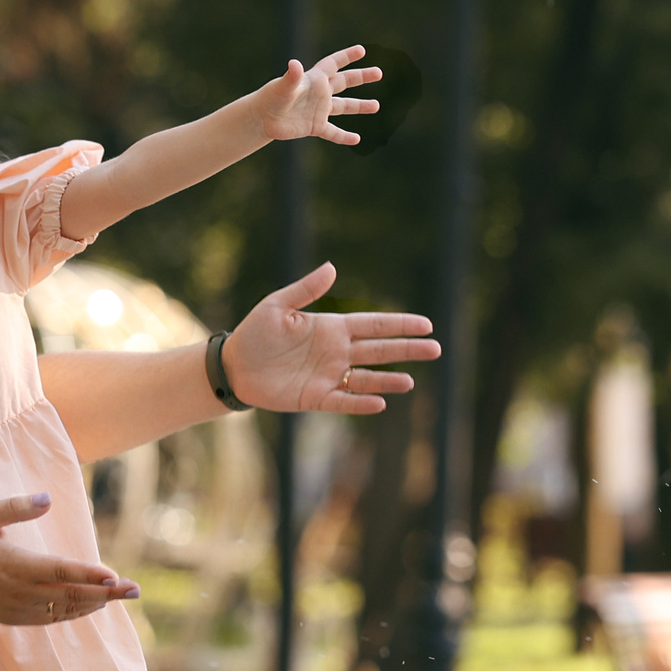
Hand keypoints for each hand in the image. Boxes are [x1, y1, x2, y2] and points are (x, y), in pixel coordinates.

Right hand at [0, 494, 141, 624]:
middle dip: (107, 594)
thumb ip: (16, 506)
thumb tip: (47, 497)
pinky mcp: (16, 618)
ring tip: (120, 596)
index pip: (62, 571)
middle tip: (136, 590)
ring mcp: (20, 609)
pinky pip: (53, 619)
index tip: (115, 576)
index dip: (90, 575)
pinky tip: (91, 607)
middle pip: (73, 595)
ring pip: (66, 610)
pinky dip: (75, 613)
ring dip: (95, 604)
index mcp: (17, 566)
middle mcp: (22, 592)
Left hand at [220, 262, 440, 414]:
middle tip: (436, 349)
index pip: (373, 325)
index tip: (426, 324)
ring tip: (410, 381)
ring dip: (388, 380)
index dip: (400, 325)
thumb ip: (306, 290)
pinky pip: (343, 402)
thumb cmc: (254, 333)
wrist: (234, 366)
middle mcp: (336, 353)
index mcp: (332, 328)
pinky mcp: (315, 398)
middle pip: (380, 350)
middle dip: (408, 349)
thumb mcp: (278, 306)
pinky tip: (379, 403)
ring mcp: (328, 376)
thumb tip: (332, 267)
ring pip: (366, 378)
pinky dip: (360, 403)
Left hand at [253, 45, 382, 144]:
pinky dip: (344, 136)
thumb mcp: (284, 86)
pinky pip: (333, 132)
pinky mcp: (315, 127)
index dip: (347, 56)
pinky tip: (356, 139)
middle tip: (378, 73)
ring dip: (360, 106)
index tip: (361, 50)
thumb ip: (292, 76)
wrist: (263, 118)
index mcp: (315, 80)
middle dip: (361, 77)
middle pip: (344, 82)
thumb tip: (295, 64)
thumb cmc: (272, 97)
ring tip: (376, 105)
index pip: (334, 64)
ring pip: (344, 107)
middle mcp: (320, 94)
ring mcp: (319, 110)